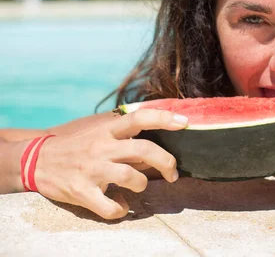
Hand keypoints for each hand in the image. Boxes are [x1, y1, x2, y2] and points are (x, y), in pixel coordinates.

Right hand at [33, 109, 187, 218]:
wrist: (35, 161)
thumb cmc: (76, 147)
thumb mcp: (99, 133)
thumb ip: (125, 136)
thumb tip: (156, 147)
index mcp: (107, 131)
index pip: (139, 118)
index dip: (164, 118)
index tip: (184, 122)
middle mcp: (101, 147)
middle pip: (144, 149)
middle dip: (167, 162)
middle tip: (173, 173)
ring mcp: (91, 169)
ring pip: (131, 176)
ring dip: (143, 183)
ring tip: (141, 185)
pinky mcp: (81, 191)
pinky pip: (110, 206)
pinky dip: (121, 209)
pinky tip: (121, 206)